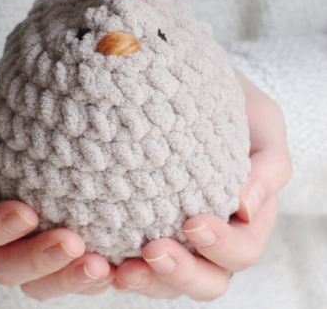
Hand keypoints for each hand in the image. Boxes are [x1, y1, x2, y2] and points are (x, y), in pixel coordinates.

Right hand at [0, 91, 114, 300]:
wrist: (47, 121)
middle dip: (38, 260)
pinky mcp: (68, 253)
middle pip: (6, 266)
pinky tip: (123, 267)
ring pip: (43, 283)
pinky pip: (78, 276)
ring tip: (101, 266)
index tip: (26, 213)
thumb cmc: (15, 121)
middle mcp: (2, 237)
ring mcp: (35, 248)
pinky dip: (98, 277)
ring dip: (69, 279)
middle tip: (72, 243)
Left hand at [113, 69, 291, 299]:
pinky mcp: (144, 226)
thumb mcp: (262, 123)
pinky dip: (119, 267)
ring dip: (147, 280)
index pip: (243, 250)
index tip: (192, 223)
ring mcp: (178, 235)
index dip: (221, 247)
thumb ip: (269, 165)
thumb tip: (246, 208)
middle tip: (153, 250)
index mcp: (246, 218)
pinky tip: (99, 259)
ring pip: (169, 279)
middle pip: (206, 279)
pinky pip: (134, 259)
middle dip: (181, 273)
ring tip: (120, 268)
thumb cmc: (231, 106)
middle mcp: (214, 234)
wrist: (193, 89)